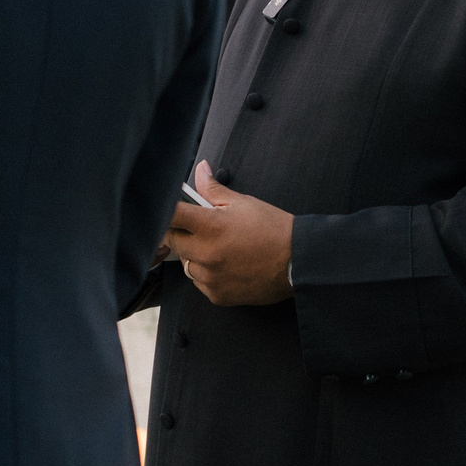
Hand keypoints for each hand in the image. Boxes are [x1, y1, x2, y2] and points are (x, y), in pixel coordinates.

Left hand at [167, 161, 294, 306]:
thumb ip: (213, 189)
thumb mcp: (243, 203)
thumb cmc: (273, 229)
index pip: (170, 215)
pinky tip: (227, 266)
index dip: (166, 209)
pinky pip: (200, 282)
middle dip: (181, 232)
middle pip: (172, 240)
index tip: (169, 209)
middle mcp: (206, 253)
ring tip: (219, 249)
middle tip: (200, 228)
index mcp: (210, 226)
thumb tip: (200, 170)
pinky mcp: (217, 295)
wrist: (299, 262)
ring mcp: (210, 277)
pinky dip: (208, 274)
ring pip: (186, 264)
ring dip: (195, 256)